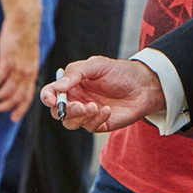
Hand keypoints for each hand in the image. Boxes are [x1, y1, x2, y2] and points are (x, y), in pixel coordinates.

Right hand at [0, 15, 39, 121]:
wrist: (24, 23)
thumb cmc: (24, 37)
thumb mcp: (27, 57)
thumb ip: (20, 68)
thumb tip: (8, 78)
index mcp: (32, 73)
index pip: (27, 97)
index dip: (20, 109)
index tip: (13, 117)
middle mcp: (26, 74)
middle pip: (15, 98)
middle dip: (5, 106)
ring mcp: (17, 68)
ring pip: (5, 91)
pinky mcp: (7, 61)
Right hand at [41, 57, 165, 132]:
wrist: (144, 86)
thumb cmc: (120, 72)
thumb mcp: (97, 65)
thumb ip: (76, 72)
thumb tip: (59, 86)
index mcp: (72, 84)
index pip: (51, 93)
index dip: (47, 97)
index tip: (52, 99)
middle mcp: (76, 99)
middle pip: (58, 111)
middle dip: (64, 110)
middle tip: (78, 106)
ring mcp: (87, 113)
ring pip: (71, 123)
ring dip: (79, 116)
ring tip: (95, 106)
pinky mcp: (100, 124)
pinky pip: (89, 127)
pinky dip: (96, 119)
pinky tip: (107, 110)